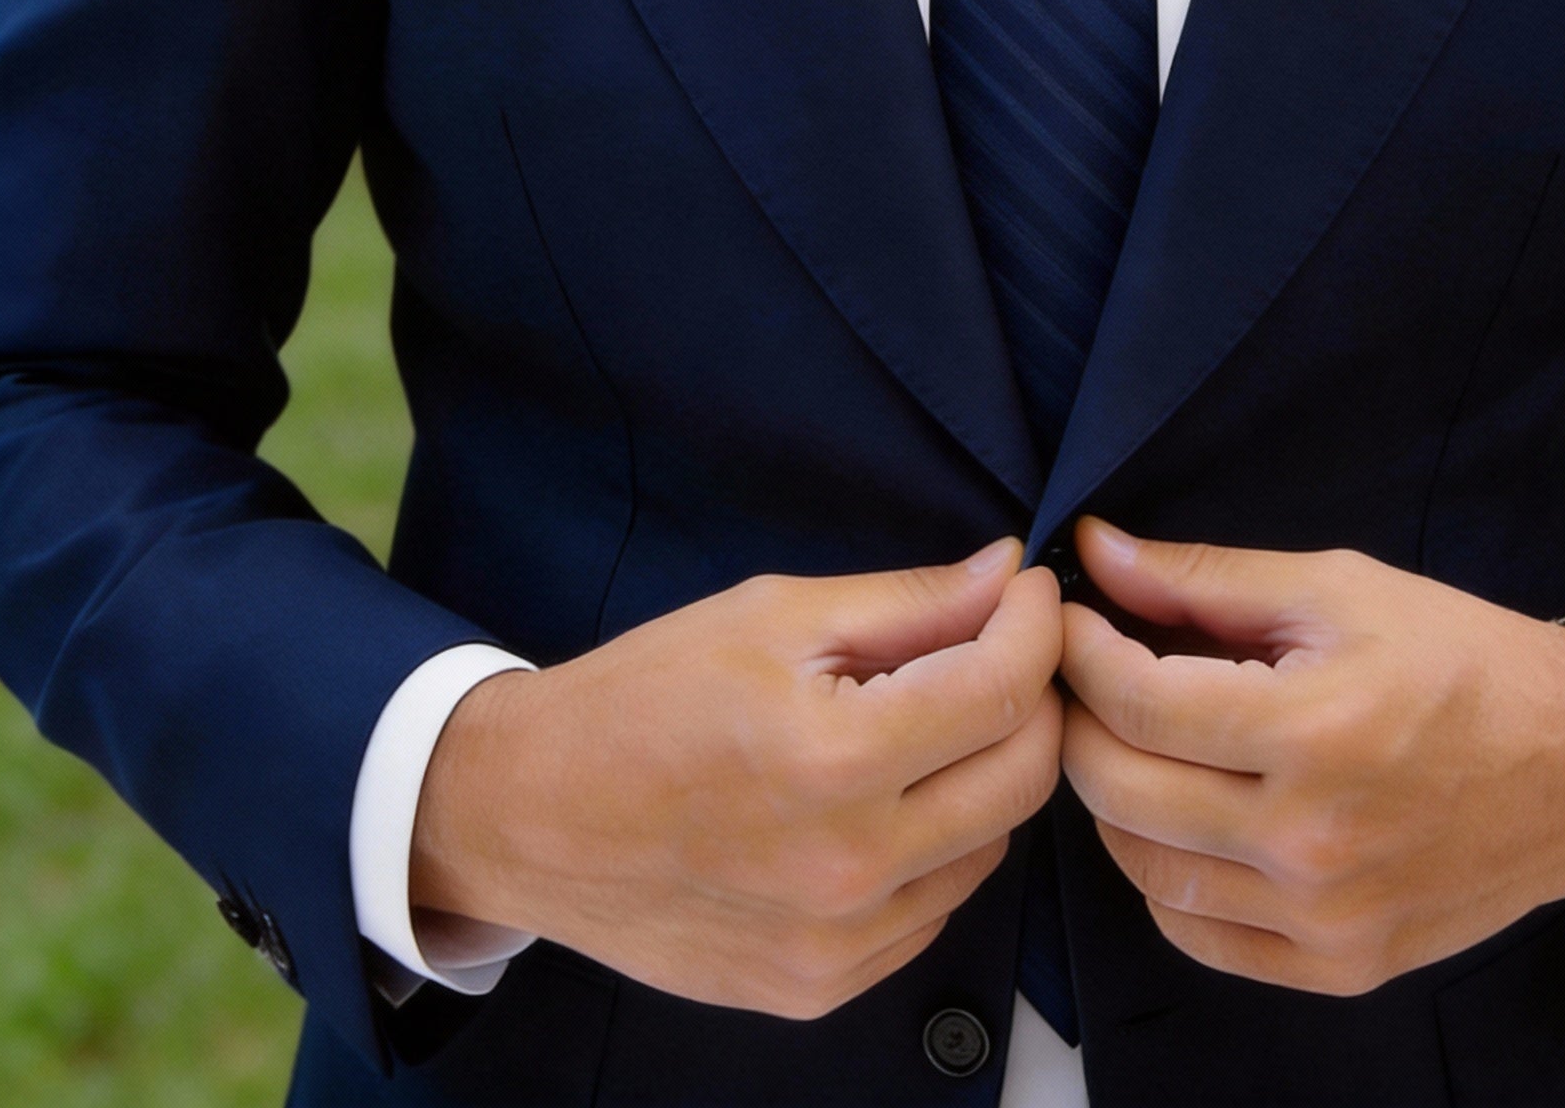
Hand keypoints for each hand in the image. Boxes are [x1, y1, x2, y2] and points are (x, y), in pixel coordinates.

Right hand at [411, 540, 1062, 1017]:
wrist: (528, 815)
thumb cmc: (642, 698)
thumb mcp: (773, 615)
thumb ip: (908, 602)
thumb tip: (1007, 575)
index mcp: (832, 760)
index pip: (1003, 690)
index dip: (1036, 625)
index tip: (1029, 593)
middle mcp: (846, 867)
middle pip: (1023, 777)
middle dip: (1031, 697)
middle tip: (997, 649)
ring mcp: (835, 944)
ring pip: (990, 847)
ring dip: (982, 775)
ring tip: (922, 725)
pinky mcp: (819, 987)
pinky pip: (933, 908)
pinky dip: (934, 848)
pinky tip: (881, 801)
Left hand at [1057, 520, 1564, 996]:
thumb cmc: (1461, 659)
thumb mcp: (1337, 588)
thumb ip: (1205, 579)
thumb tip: (1097, 552)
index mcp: (1314, 731)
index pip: (1136, 701)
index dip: (1079, 650)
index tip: (1067, 617)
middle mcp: (1312, 839)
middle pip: (1120, 788)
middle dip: (1079, 718)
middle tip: (1084, 674)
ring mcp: (1325, 916)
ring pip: (1144, 869)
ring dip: (1112, 799)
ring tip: (1129, 740)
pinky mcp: (1341, 965)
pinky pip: (1199, 934)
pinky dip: (1163, 878)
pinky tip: (1179, 819)